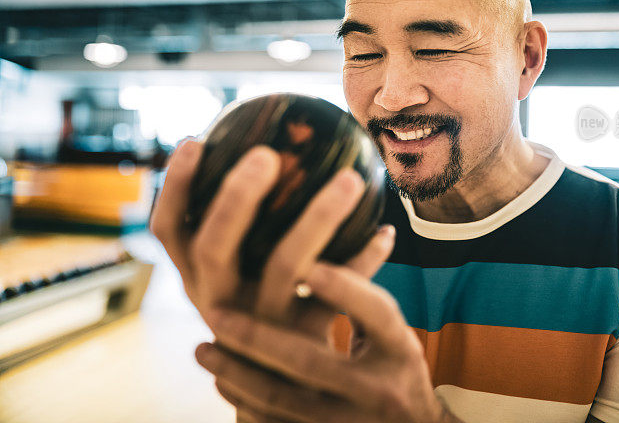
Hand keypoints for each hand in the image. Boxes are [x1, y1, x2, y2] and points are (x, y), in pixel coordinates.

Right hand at [149, 137, 393, 340]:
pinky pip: (340, 295)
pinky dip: (365, 260)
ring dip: (319, 218)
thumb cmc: (263, 308)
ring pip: (287, 267)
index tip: (193, 141)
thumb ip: (243, 228)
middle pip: (215, 247)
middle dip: (235, 199)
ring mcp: (261, 326)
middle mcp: (220, 301)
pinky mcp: (305, 343)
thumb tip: (271, 148)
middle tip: (265, 154)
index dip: (174, 188)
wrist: (284, 389)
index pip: (170, 231)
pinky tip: (386, 230)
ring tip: (350, 178)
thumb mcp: (240, 275)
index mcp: (200, 278)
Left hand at [196, 261, 462, 422]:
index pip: (375, 313)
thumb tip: (346, 231)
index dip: (343, 287)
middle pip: (310, 360)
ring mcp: (348, 422)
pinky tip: (221, 377)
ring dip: (236, 370)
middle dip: (258, 336)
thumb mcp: (397, 335)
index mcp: (401, 350)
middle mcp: (378, 389)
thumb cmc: (399, 371)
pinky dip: (243, 400)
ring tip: (202, 348)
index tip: (308, 264)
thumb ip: (365, 299)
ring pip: (280, 396)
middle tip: (215, 311)